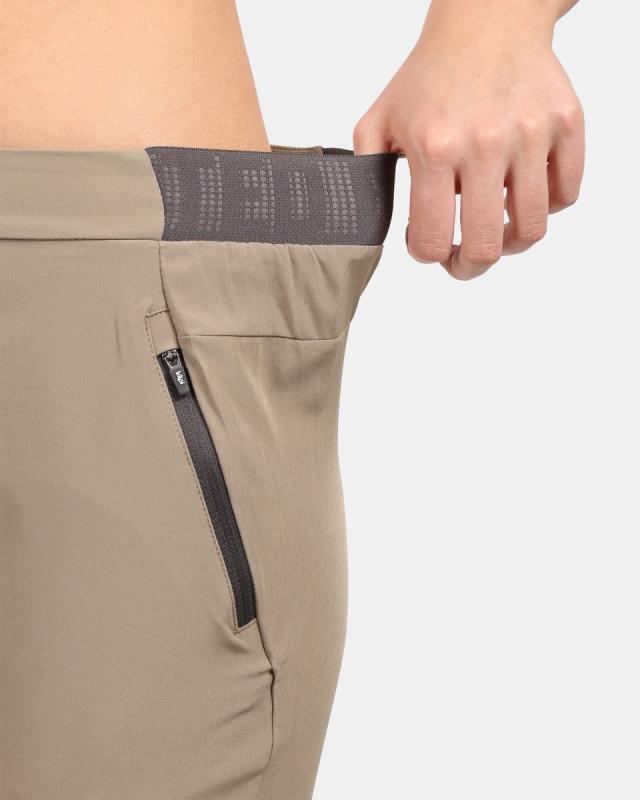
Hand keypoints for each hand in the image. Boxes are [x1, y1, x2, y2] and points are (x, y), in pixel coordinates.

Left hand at [353, 0, 584, 279]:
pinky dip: (545, 207)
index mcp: (435, 148)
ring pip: (531, 229)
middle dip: (468, 267)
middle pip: (485, 248)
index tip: (426, 244)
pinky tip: (521, 194)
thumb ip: (366, 176)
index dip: (427, 256)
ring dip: (509, 242)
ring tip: (495, 230)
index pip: (432, 243)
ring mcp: (531, 134)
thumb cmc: (429, 76)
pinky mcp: (566, 124)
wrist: (484, 21)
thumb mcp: (378, 123)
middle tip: (462, 261)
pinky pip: (565, 195)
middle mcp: (485, 143)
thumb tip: (364, 224)